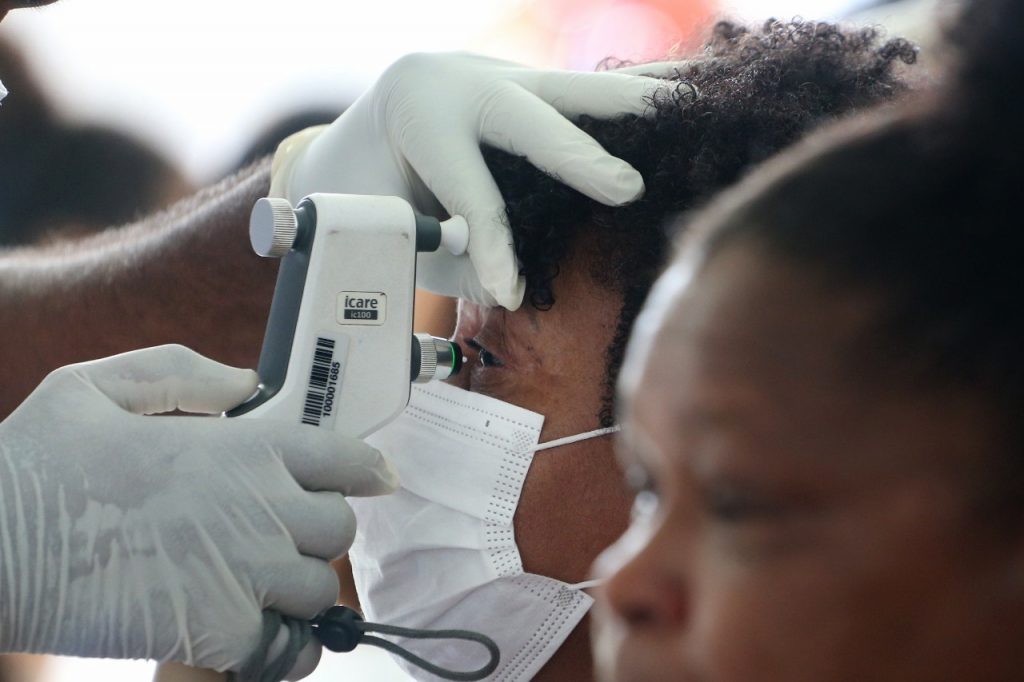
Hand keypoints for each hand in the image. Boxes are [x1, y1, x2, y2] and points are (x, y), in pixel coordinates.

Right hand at [0, 345, 395, 672]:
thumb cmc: (36, 465)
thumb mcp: (98, 386)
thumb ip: (183, 373)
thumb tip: (244, 381)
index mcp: (243, 448)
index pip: (346, 458)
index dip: (366, 469)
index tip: (374, 478)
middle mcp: (260, 509)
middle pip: (339, 528)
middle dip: (320, 529)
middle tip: (283, 531)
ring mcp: (245, 575)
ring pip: (321, 589)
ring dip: (301, 587)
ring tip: (263, 581)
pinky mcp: (217, 634)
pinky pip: (288, 651)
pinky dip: (287, 648)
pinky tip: (264, 633)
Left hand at [269, 52, 665, 309]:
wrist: (350, 141)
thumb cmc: (365, 192)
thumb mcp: (390, 229)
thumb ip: (448, 260)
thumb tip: (510, 288)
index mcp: (418, 109)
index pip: (468, 183)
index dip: (492, 241)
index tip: (509, 290)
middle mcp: (463, 79)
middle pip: (530, 115)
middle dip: (578, 156)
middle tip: (623, 189)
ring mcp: (499, 72)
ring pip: (572, 89)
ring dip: (633, 105)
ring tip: (691, 111)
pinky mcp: (526, 85)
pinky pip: (583, 92)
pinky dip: (631, 97)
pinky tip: (681, 95)